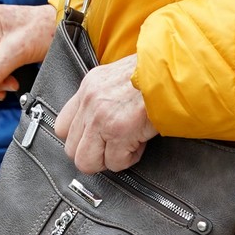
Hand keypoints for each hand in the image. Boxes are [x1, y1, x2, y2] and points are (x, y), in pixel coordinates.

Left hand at [51, 54, 156, 174]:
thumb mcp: (118, 77)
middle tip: (114, 147)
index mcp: (88, 87)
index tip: (95, 141)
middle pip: (71, 150)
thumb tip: (98, 124)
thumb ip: (103, 98)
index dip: (79, 139)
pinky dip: (129, 158)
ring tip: (126, 146)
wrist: (173, 72)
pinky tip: (140, 142)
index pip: (61, 126)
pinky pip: (115, 162)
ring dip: (109, 160)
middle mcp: (89, 102)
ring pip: (87, 162)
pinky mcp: (119, 132)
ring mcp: (101, 118)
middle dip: (94, 154)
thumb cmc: (154, 74)